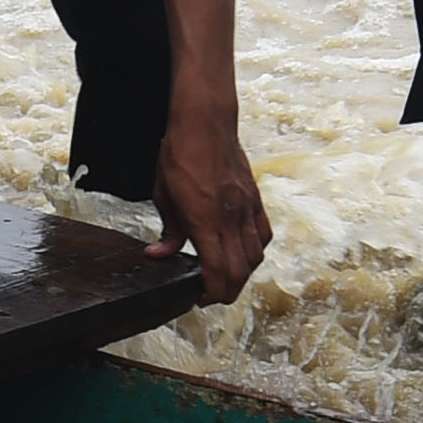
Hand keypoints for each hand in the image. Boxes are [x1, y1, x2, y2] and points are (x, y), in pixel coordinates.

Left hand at [148, 100, 269, 302]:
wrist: (204, 124)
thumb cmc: (180, 155)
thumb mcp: (163, 196)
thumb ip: (167, 232)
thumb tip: (159, 256)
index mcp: (204, 221)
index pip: (217, 273)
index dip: (211, 294)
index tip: (199, 298)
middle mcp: (230, 220)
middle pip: (240, 272)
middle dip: (227, 291)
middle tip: (212, 294)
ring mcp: (246, 210)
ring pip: (255, 257)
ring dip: (242, 273)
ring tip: (226, 275)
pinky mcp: (255, 200)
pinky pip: (263, 234)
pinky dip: (255, 250)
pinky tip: (243, 251)